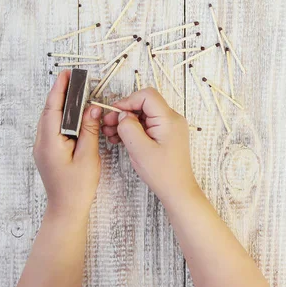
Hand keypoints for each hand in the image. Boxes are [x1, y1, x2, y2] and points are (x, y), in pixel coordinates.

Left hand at [33, 70, 101, 218]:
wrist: (66, 209)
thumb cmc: (77, 187)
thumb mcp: (88, 156)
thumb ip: (89, 130)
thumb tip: (92, 109)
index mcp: (50, 142)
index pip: (53, 108)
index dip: (60, 89)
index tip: (67, 74)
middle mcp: (42, 142)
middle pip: (50, 111)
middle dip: (61, 93)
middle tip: (75, 79)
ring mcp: (43, 148)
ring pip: (51, 119)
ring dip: (62, 105)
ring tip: (76, 93)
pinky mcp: (47, 152)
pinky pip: (53, 128)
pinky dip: (63, 118)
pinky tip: (74, 116)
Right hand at [101, 88, 197, 202]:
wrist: (177, 190)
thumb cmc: (162, 173)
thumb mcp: (139, 149)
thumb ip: (129, 128)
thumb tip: (123, 115)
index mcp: (169, 119)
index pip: (147, 96)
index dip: (128, 101)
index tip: (114, 113)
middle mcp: (171, 119)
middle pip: (144, 104)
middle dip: (124, 112)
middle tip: (108, 124)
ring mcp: (169, 126)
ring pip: (143, 114)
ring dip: (126, 121)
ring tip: (111, 133)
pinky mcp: (165, 134)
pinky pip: (147, 124)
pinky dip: (133, 129)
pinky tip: (120, 138)